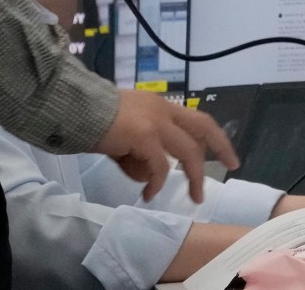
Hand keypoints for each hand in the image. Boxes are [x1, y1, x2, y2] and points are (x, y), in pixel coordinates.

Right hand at [94, 89, 238, 202]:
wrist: (73, 108)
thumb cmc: (93, 121)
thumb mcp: (126, 132)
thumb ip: (142, 149)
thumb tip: (149, 175)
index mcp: (160, 106)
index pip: (197, 119)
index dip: (215, 136)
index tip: (227, 154)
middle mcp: (163, 110)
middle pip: (203, 129)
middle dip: (221, 149)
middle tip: (232, 166)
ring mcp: (155, 122)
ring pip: (188, 152)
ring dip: (194, 177)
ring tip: (194, 198)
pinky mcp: (144, 136)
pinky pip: (160, 167)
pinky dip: (157, 183)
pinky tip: (148, 194)